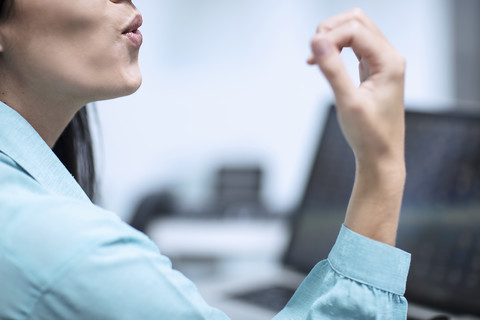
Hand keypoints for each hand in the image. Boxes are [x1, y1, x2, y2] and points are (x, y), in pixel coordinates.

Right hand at [308, 9, 405, 244]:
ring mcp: (382, 62)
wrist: (381, 156)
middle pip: (357, 21)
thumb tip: (316, 41)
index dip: (329, 37)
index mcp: (389, 61)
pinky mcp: (372, 70)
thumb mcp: (347, 102)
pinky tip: (321, 61)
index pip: (355, 30)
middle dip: (331, 29)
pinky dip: (336, 47)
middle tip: (313, 51)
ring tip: (314, 57)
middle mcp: (389, 57)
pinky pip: (354, 46)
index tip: (311, 56)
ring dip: (332, 37)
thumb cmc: (369, 134)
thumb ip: (332, 69)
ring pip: (355, 30)